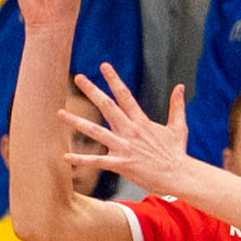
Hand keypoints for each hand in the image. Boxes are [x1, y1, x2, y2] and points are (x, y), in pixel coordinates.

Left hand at [65, 63, 201, 199]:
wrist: (178, 175)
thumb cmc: (177, 153)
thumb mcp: (178, 127)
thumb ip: (177, 105)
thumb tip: (180, 86)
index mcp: (141, 121)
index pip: (125, 95)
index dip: (114, 79)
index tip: (103, 66)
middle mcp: (130, 131)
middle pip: (107, 106)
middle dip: (92, 91)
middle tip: (78, 77)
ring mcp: (124, 147)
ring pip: (96, 132)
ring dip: (76, 122)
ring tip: (60, 113)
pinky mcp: (121, 164)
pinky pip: (97, 161)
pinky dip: (81, 159)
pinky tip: (65, 157)